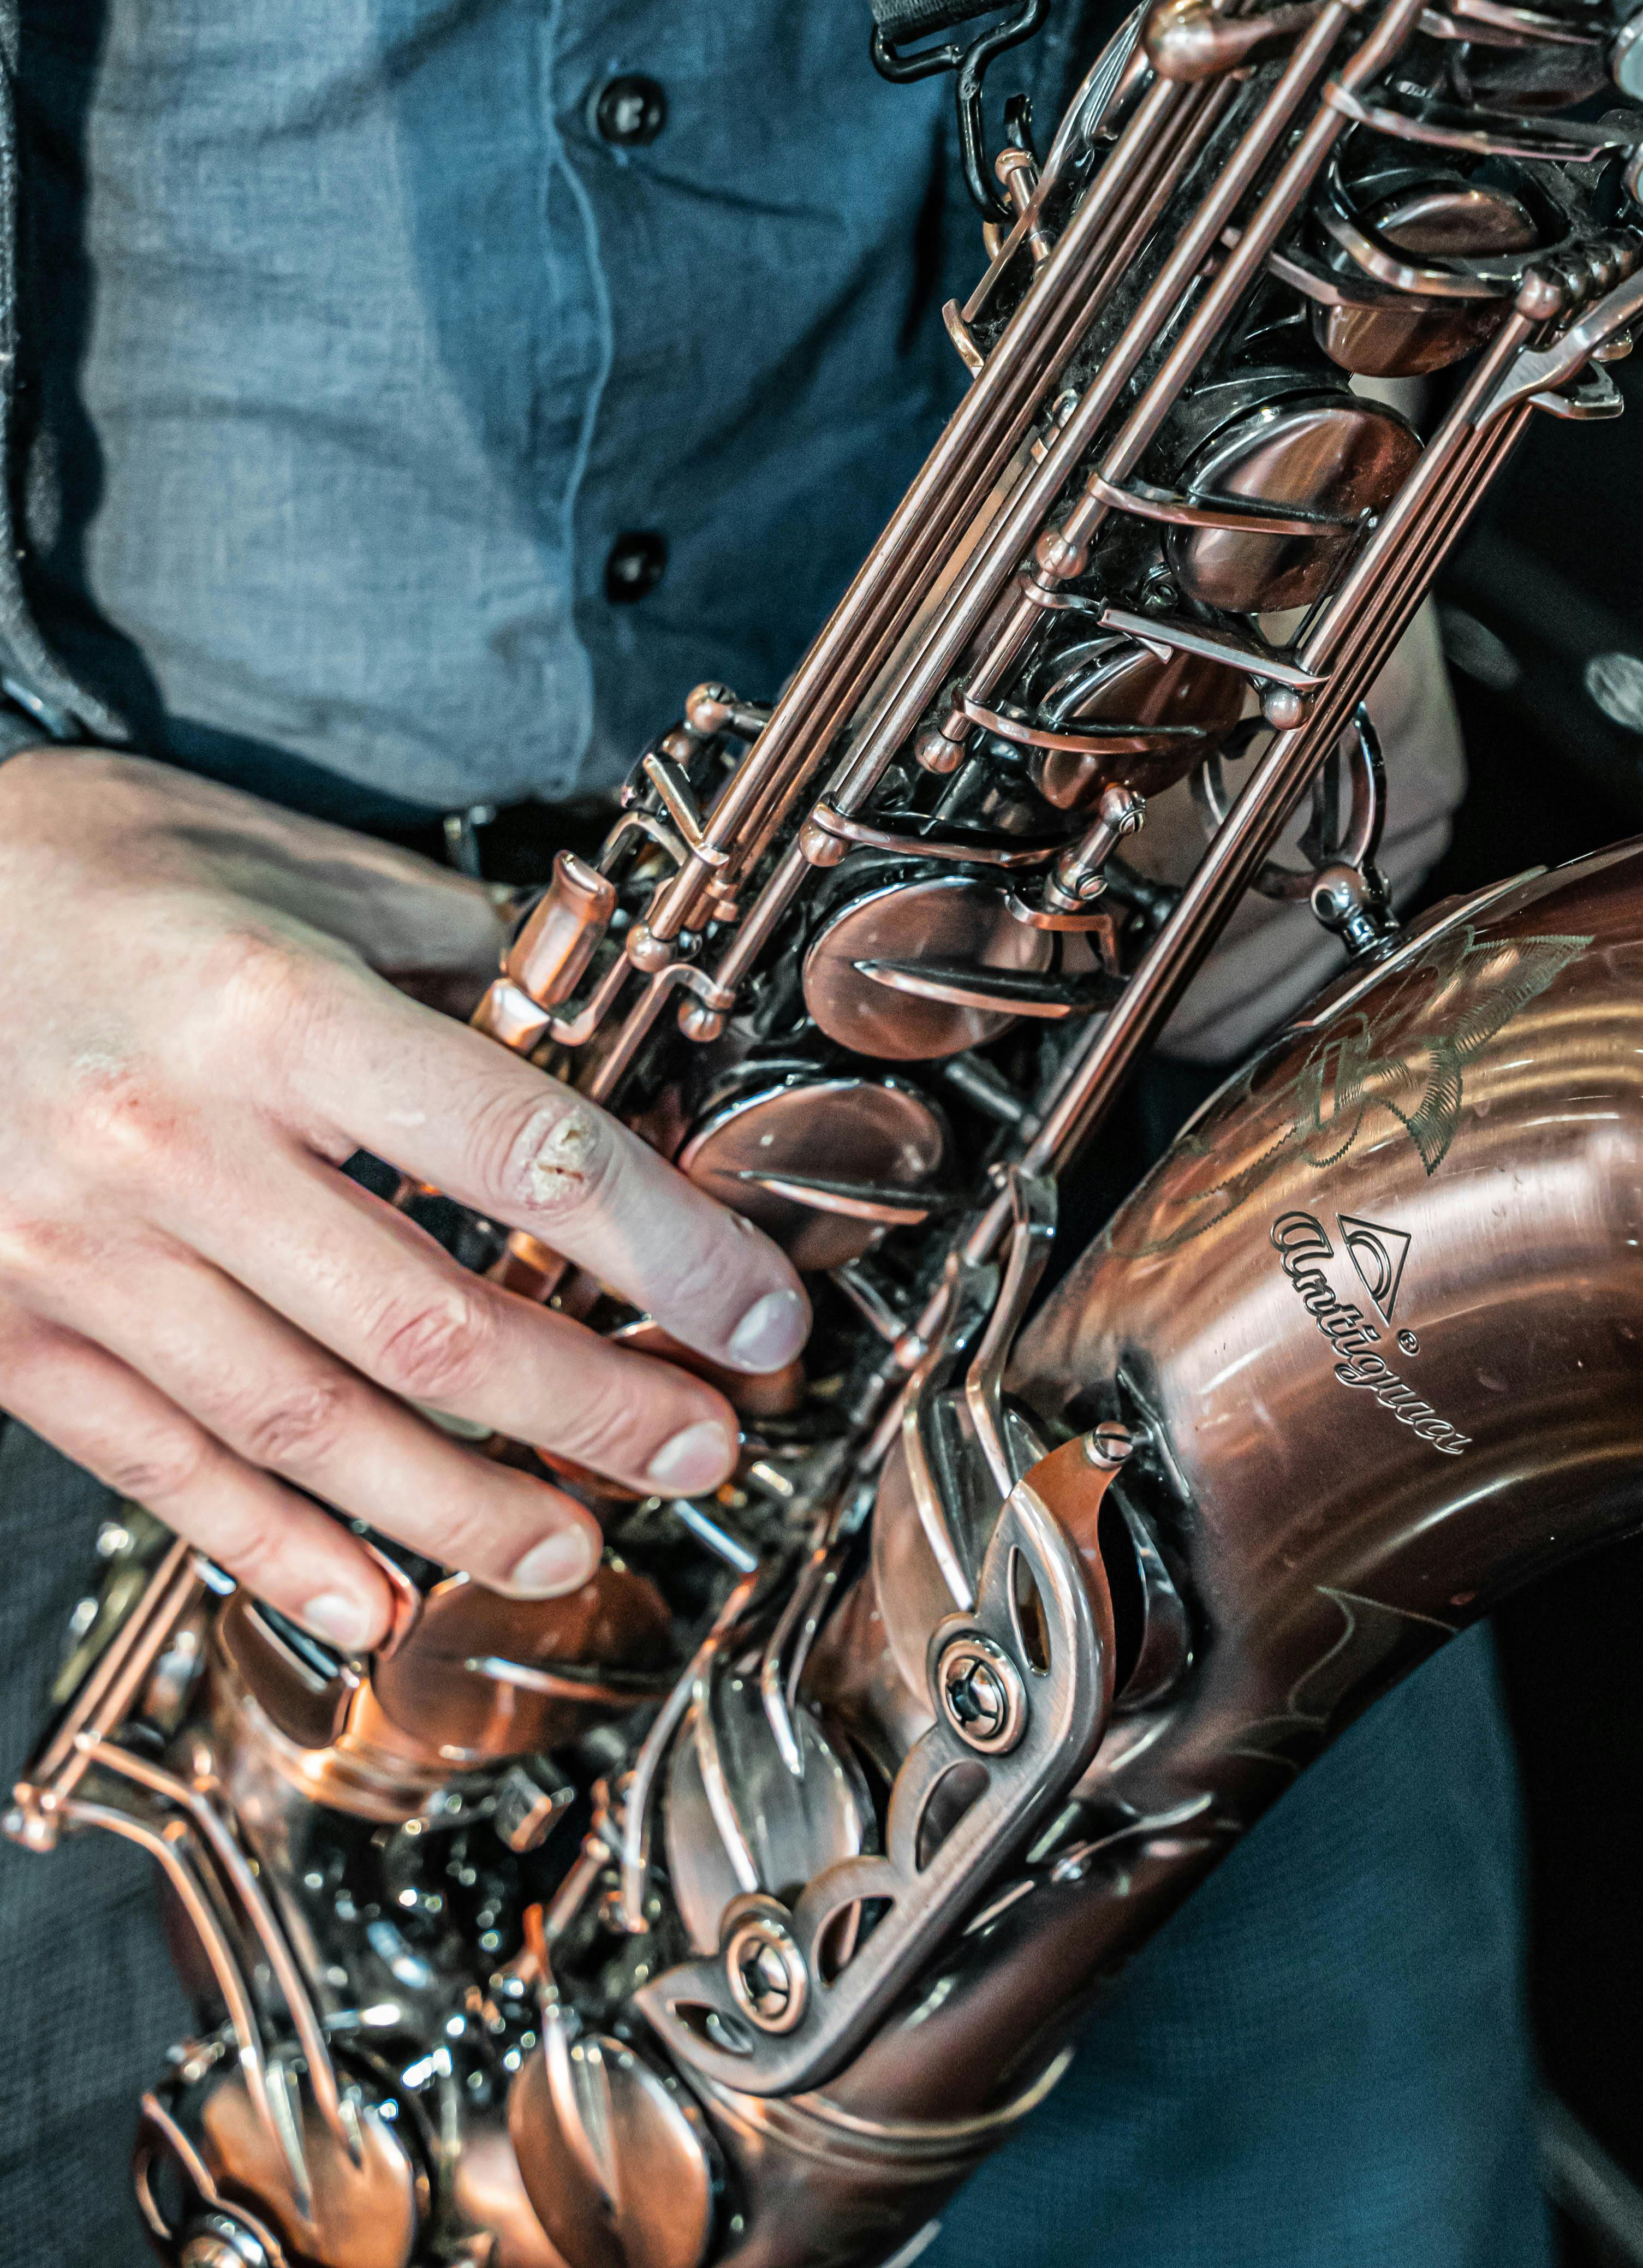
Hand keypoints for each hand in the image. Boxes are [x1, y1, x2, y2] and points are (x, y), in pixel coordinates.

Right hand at [0, 750, 808, 1652]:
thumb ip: (436, 942)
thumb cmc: (69, 864)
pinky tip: (371, 1600)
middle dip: (592, 1406)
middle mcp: (175, 1142)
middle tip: (697, 1448)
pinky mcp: (10, 1331)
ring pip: (307, 1423)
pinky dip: (275, 1548)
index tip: (755, 1312)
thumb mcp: (271, 855)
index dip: (665, 1248)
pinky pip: (161, 1466)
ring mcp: (81, 1252)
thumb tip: (579, 1018)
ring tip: (574, 1542)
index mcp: (268, 1007)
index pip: (518, 1151)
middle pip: (429, 1321)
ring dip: (462, 1506)